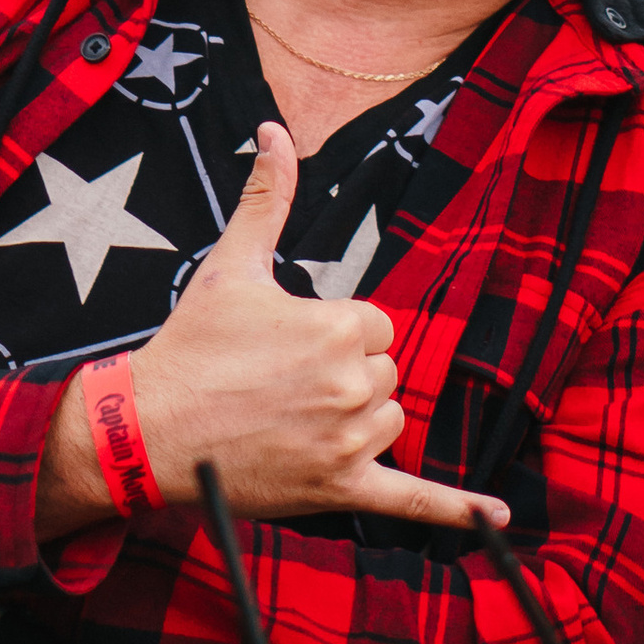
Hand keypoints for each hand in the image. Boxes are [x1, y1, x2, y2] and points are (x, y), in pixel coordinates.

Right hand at [37, 121, 507, 541]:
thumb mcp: (232, 266)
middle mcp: (353, 385)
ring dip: (356, 421)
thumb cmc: (191, 348)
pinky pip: (411, 500)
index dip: (334, 336)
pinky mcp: (340, 489)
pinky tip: (497, 513)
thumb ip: (267, 198)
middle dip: (344, 377)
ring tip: (292, 419)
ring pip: (389, 421)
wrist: (146, 431)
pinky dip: (455, 508)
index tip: (285, 348)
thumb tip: (275, 130)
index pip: (375, 327)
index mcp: (340, 327)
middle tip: (280, 385)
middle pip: (385, 374)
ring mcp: (349, 441)